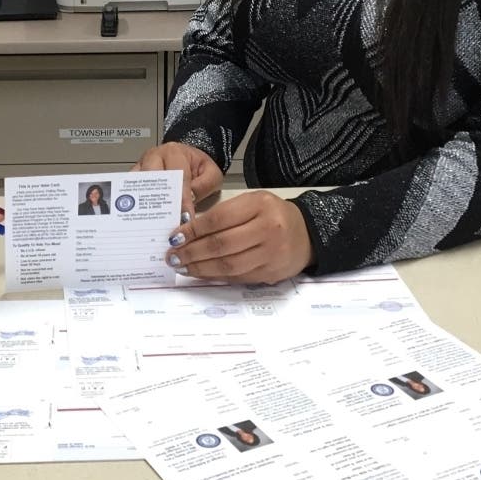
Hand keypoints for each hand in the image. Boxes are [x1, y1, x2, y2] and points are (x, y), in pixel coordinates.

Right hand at [134, 141, 223, 217]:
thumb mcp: (211, 172)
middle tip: (168, 223)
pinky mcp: (134, 178)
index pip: (178, 177)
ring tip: (153, 225)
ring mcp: (141, 166)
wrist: (189, 158)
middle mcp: (153, 157)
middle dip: (161, 203)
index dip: (182, 199)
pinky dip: (136, 206)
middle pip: (152, 180)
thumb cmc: (198, 166)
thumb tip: (190, 199)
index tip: (185, 218)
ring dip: (146, 206)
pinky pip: (132, 192)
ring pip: (139, 187)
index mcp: (173, 153)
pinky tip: (142, 221)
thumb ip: (204, 185)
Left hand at [163, 191, 312, 284]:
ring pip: (228, 265)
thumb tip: (189, 231)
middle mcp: (268, 230)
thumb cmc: (273, 214)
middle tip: (173, 255)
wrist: (307, 234)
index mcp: (260, 206)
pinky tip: (202, 273)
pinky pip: (237, 277)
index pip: (219, 219)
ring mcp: (271, 254)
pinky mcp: (271, 274)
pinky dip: (216, 276)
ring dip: (200, 268)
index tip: (174, 236)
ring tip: (182, 266)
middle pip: (221, 245)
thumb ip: (225, 213)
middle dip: (192, 252)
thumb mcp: (252, 202)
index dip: (193, 230)